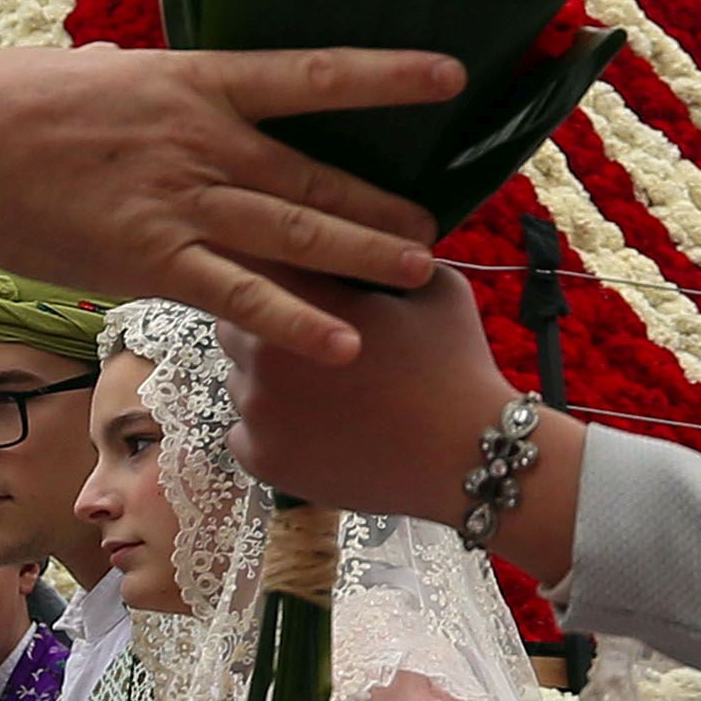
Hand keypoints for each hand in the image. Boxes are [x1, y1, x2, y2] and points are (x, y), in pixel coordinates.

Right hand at [0, 47, 460, 360]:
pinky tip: (344, 345)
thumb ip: (154, 86)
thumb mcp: (100, 70)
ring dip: (364, 254)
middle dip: (382, 199)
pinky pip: (239, 296)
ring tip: (422, 271)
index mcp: (194, 82)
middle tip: (438, 221)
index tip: (448, 77)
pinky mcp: (151, 261)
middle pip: (316, 173)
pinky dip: (296, 322)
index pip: (311, 75)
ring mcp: (181, 203)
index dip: (386, 75)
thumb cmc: (11, 101)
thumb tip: (174, 81)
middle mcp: (203, 141)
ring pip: (296, 232)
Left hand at [227, 250, 575, 576]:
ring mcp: (256, 410)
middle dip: (264, 328)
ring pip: (239, 382)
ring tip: (321, 394)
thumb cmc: (455, 365)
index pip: (254, 264)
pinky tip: (314, 430)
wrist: (467, 455)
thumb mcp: (432, 286)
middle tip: (309, 343)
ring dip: (267, 382)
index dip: (277, 274)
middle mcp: (263, 351)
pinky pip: (245, 433)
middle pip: (233, 323)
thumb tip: (361, 242)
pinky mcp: (261, 458)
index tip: (295, 284)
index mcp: (300, 298)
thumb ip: (383, 257)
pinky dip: (272, 432)